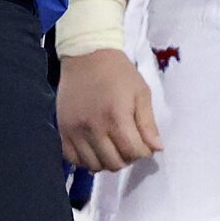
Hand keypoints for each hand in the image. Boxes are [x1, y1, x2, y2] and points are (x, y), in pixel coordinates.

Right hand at [58, 50, 161, 171]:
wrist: (86, 55)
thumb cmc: (118, 72)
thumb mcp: (141, 93)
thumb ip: (148, 124)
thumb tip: (156, 148)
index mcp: (117, 117)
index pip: (133, 152)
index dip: (143, 153)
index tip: (144, 144)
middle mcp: (94, 128)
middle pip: (114, 163)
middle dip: (127, 158)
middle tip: (128, 145)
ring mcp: (75, 130)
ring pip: (94, 165)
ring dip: (107, 161)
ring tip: (112, 148)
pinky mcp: (63, 130)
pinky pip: (73, 159)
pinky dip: (86, 160)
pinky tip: (94, 149)